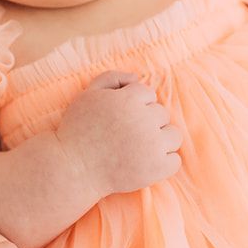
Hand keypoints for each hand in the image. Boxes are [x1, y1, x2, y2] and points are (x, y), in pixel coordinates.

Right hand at [54, 70, 182, 195]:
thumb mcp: (88, 95)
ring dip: (161, 140)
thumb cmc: (77, 130)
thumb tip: (137, 78)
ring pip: (174, 135)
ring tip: (140, 148)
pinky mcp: (156, 168)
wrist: (73, 169)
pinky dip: (164, 162)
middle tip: (126, 135)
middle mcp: (143, 120)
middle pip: (162, 114)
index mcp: (128, 100)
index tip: (121, 118)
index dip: (135, 105)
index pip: (148, 94)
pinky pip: (175, 160)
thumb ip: (112, 78)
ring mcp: (152, 145)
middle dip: (147, 122)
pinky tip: (145, 163)